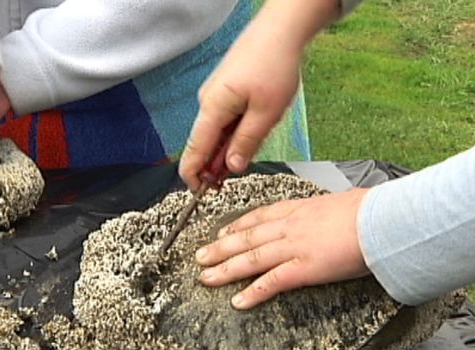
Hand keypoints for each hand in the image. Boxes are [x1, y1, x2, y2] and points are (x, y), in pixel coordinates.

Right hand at [179, 16, 302, 189]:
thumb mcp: (266, 113)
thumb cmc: (274, 65)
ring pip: (217, 132)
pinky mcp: (225, 90)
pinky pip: (225, 119)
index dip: (194, 176)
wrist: (280, 29)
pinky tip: (253, 128)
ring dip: (229, 147)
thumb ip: (246, 143)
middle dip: (216, 165)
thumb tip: (231, 168)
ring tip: (253, 145)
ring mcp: (216, 95)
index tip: (200, 194)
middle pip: (205, 144)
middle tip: (234, 179)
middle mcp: (207, 102)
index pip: (194, 151)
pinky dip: (234, 132)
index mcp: (213, 108)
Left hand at [195, 188, 370, 309]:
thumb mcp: (346, 202)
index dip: (239, 225)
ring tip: (206, 277)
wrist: (384, 219)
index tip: (224, 230)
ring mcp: (295, 247)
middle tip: (201, 256)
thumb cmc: (373, 210)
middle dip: (221, 247)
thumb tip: (338, 211)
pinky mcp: (304, 268)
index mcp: (301, 208)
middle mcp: (291, 226)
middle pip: (247, 237)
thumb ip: (332, 210)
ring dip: (225, 269)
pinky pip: (272, 282)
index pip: (262, 215)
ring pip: (251, 258)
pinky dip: (253, 292)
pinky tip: (237, 301)